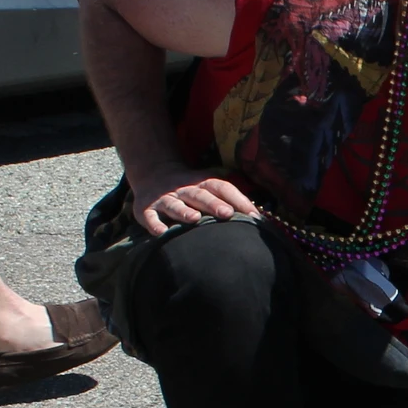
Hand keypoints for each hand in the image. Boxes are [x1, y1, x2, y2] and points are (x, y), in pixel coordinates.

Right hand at [129, 167, 259, 236]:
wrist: (154, 174)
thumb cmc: (193, 189)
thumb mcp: (210, 187)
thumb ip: (231, 200)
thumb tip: (261, 218)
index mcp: (203, 183)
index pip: (222, 187)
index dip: (238, 199)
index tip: (254, 215)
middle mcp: (184, 189)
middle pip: (200, 195)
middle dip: (213, 204)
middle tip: (227, 213)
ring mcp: (165, 198)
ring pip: (175, 204)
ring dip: (183, 211)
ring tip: (194, 219)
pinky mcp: (146, 209)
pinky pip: (149, 216)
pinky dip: (154, 224)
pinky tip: (161, 233)